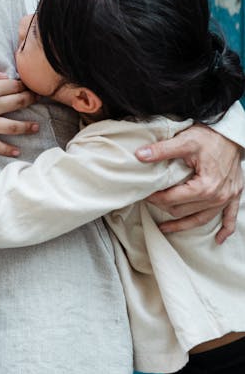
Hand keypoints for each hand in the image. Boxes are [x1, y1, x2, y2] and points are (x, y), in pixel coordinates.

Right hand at [0, 67, 37, 155]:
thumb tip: (5, 76)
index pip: (15, 86)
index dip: (25, 85)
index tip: (31, 87)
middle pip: (19, 103)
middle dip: (31, 101)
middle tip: (38, 101)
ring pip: (13, 126)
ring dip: (27, 127)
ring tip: (36, 127)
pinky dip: (7, 149)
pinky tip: (17, 152)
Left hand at [140, 125, 242, 242]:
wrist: (231, 133)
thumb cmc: (210, 137)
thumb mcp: (184, 141)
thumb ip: (162, 150)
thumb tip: (139, 155)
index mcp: (205, 186)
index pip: (173, 199)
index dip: (155, 198)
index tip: (145, 194)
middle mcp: (217, 196)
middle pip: (184, 211)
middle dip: (165, 208)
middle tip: (151, 203)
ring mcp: (227, 198)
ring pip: (202, 219)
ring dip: (184, 225)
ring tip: (166, 228)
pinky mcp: (234, 195)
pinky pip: (230, 218)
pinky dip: (225, 229)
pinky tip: (218, 240)